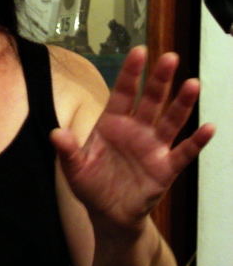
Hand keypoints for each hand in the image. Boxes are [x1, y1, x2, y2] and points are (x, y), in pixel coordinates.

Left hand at [51, 47, 214, 230]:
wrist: (109, 214)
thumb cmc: (91, 184)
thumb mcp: (75, 168)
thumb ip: (67, 150)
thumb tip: (55, 133)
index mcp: (113, 122)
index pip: (123, 92)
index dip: (131, 72)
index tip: (138, 51)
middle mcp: (136, 129)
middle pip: (151, 99)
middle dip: (160, 79)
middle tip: (170, 57)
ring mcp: (153, 147)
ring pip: (170, 120)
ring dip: (182, 103)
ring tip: (193, 83)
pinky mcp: (166, 168)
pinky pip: (183, 152)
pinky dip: (196, 141)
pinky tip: (208, 127)